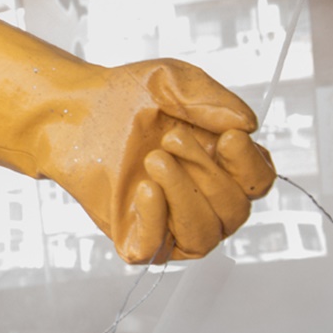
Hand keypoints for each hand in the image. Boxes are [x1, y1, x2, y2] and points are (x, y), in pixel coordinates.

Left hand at [58, 58, 273, 262]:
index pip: (257, 182)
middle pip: (234, 209)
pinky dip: (156, 221)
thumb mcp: (174, 82)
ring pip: (204, 236)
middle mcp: (204, 199)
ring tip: (154, 159)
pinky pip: (157, 250)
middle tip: (170, 138)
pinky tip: (144, 189)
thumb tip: (248, 126)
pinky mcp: (135, 236)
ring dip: (184, 196)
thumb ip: (213, 101)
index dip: (248, 165)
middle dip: (207, 173)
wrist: (74, 109)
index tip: (229, 138)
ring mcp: (171, 222)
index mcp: (222, 165)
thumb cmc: (125, 96)